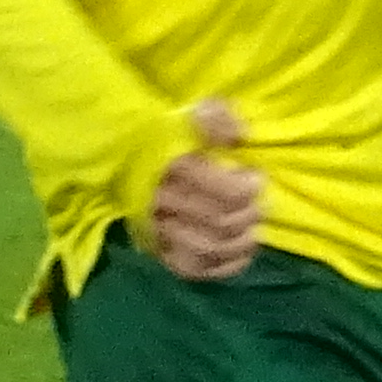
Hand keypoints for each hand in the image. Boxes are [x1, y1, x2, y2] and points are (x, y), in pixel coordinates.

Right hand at [149, 99, 262, 280]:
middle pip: (221, 223)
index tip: (256, 177)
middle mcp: (162, 201)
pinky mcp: (158, 249)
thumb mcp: (192, 112)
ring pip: (208, 249)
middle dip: (250, 215)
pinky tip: (240, 254)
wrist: (123, 155)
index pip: (226, 192)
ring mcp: (158, 229)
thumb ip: (216, 117)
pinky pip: (191, 268)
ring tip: (252, 229)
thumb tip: (238, 133)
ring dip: (240, 243)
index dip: (249, 189)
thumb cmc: (169, 134)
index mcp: (172, 167)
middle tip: (259, 204)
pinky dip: (221, 267)